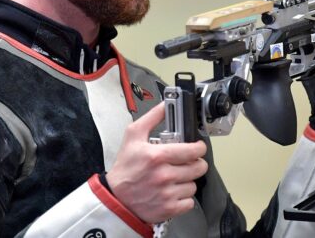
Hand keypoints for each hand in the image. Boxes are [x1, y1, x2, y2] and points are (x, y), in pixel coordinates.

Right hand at [106, 103, 208, 223]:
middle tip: (186, 163)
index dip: (199, 147)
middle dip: (195, 163)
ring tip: (174, 178)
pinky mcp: (168, 208)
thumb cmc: (124, 169)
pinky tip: (172, 191)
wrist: (115, 198)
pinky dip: (183, 198)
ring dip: (187, 181)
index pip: (194, 150)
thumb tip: (165, 105)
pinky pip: (189, 202)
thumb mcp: (133, 136)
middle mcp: (164, 175)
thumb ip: (152, 118)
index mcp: (157, 156)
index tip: (197, 147)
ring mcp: (167, 193)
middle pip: (199, 168)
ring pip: (194, 185)